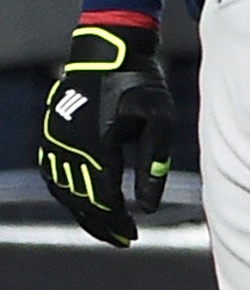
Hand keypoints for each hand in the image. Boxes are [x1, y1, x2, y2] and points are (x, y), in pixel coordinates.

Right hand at [39, 23, 174, 247]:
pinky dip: (69, 194)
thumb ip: (156, 161)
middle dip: (102, 223)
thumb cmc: (141, 82)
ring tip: (105, 226)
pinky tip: (84, 201)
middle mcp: (68, 148)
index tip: (133, 235)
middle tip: (122, 240)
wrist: (108, 50)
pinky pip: (54, 176)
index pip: (103, 198)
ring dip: (83, 212)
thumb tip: (150, 207)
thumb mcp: (160, 118)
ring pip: (64, 191)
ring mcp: (54, 142)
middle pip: (81, 201)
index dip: (117, 221)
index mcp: (96, 146)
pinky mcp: (50, 135)